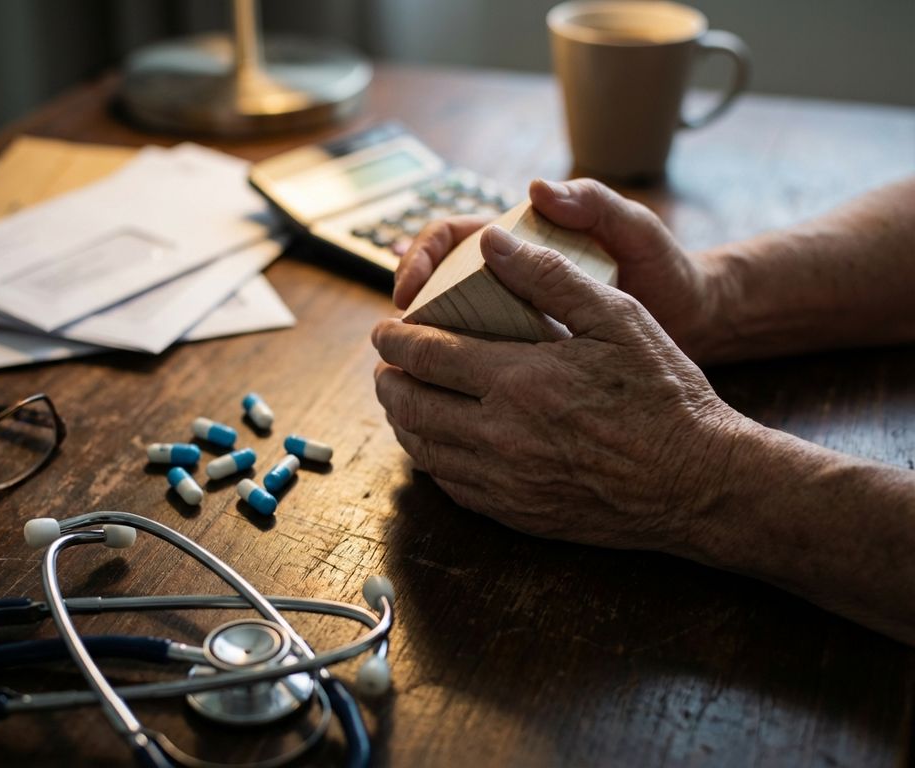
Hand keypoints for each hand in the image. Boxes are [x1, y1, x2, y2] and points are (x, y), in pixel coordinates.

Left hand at [373, 225, 748, 551]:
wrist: (698, 481)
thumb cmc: (664, 393)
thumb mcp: (616, 317)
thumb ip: (548, 277)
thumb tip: (492, 242)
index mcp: (519, 379)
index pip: (428, 355)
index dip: (396, 340)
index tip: (383, 330)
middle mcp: (500, 434)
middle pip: (412, 404)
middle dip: (387, 379)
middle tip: (383, 365)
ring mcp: (504, 479)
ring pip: (423, 449)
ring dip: (401, 419)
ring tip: (399, 398)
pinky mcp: (516, 512)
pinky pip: (450, 485)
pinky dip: (429, 459)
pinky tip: (433, 445)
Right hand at [393, 179, 721, 361]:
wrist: (697, 322)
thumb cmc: (666, 269)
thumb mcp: (635, 230)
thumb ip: (594, 204)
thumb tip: (537, 190)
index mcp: (524, 241)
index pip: (450, 239)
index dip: (419, 260)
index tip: (409, 292)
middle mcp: (513, 279)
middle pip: (440, 288)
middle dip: (411, 313)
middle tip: (397, 345)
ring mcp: (520, 319)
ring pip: (457, 332)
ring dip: (430, 352)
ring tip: (413, 378)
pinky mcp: (533, 356)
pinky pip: (486, 367)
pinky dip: (464, 380)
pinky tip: (454, 403)